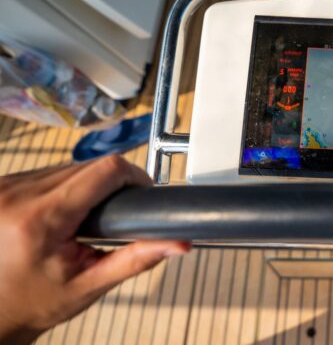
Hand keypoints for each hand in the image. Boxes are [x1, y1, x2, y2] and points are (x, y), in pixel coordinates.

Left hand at [0, 156, 189, 343]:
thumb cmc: (36, 302)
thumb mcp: (90, 284)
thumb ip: (136, 259)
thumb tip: (179, 243)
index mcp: (41, 219)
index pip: (104, 170)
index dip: (132, 177)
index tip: (141, 195)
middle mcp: (17, 194)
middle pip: (88, 166)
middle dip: (109, 186)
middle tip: (113, 218)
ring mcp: (5, 186)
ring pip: (69, 165)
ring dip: (86, 184)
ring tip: (86, 219)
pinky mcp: (1, 184)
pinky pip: (48, 171)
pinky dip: (64, 187)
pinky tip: (62, 213)